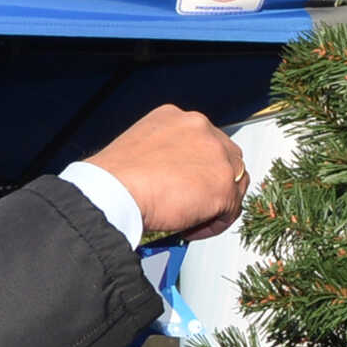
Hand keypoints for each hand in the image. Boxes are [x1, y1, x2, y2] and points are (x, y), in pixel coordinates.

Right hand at [83, 105, 249, 242]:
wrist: (113, 191)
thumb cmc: (113, 178)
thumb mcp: (139, 150)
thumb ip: (163, 156)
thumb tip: (169, 177)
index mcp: (178, 118)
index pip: (204, 142)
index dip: (198, 168)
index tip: (186, 186)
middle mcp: (200, 128)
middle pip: (226, 158)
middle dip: (213, 184)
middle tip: (193, 206)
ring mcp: (216, 155)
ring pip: (233, 183)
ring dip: (215, 205)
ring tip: (189, 221)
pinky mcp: (223, 184)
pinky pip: (229, 211)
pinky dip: (212, 225)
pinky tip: (189, 228)